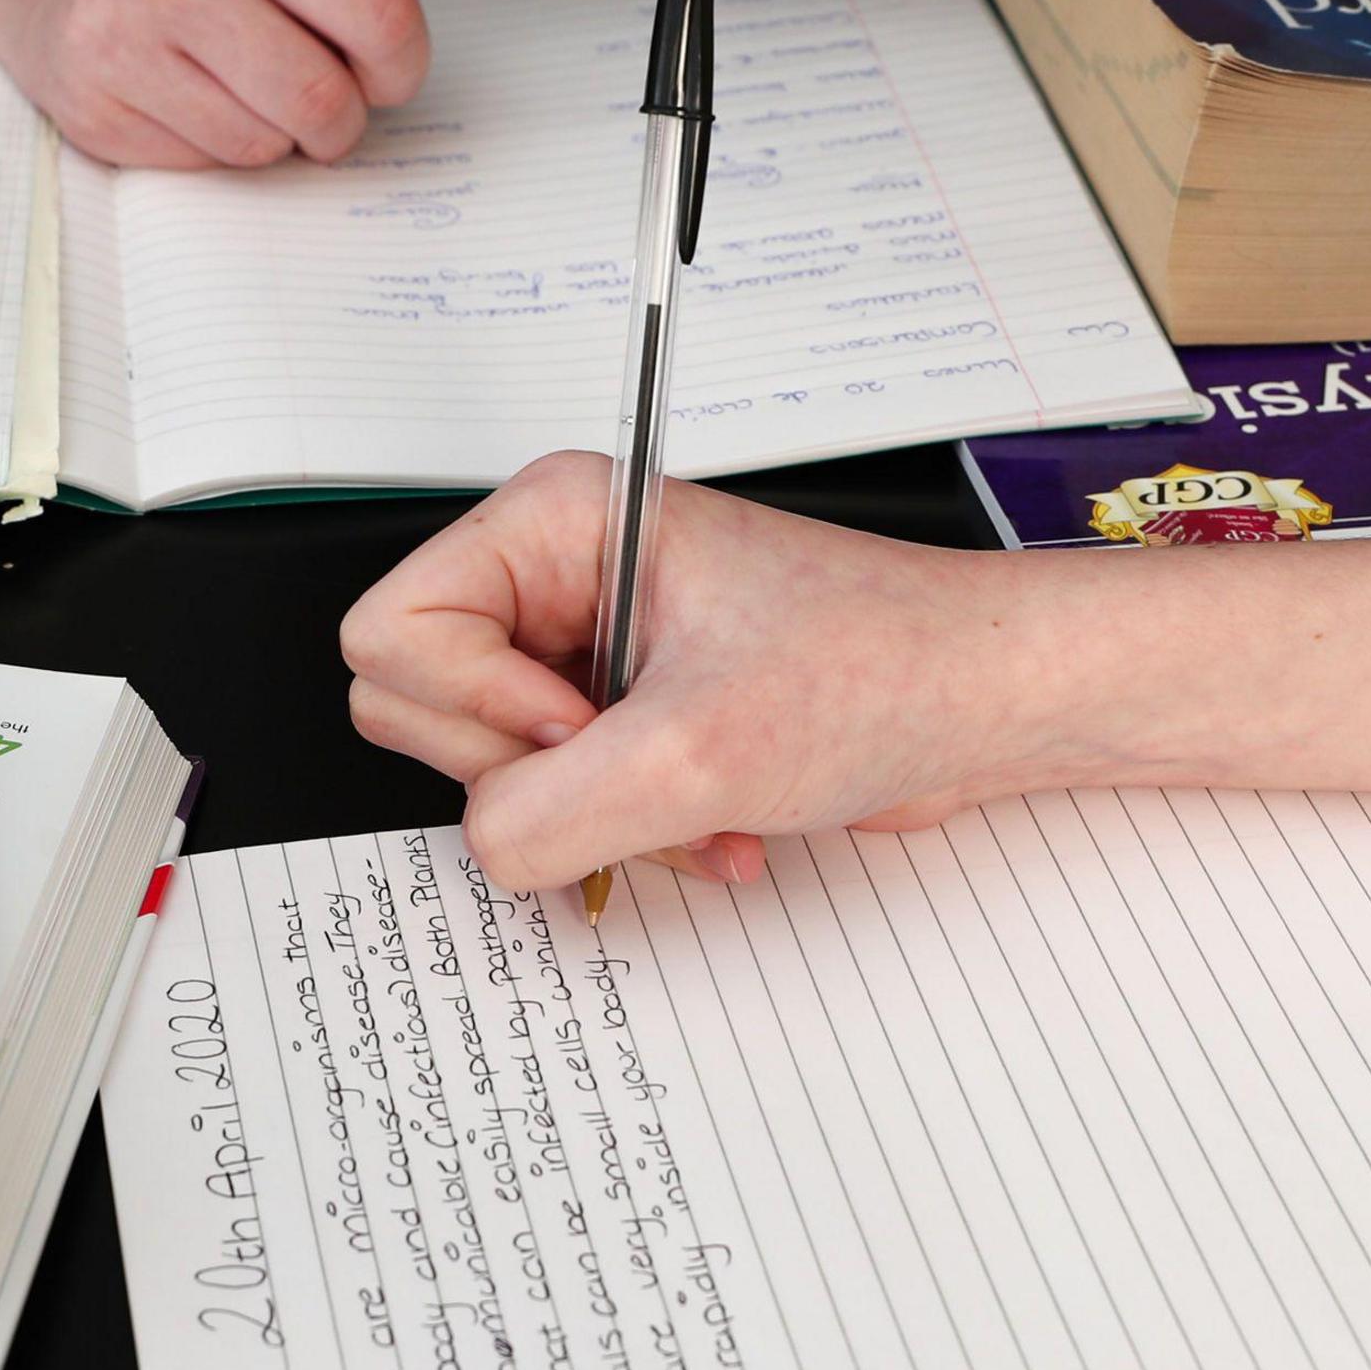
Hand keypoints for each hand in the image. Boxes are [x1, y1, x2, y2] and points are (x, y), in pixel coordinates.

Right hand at [0, 0, 428, 168]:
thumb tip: (390, 62)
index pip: (375, 13)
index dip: (403, 62)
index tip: (390, 72)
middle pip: (318, 98)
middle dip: (344, 119)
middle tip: (331, 105)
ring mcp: (119, 46)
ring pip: (260, 146)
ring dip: (277, 131)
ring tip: (249, 84)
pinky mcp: (91, 111)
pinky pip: (202, 163)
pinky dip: (217, 141)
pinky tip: (192, 91)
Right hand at [340, 453, 1039, 892]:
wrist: (979, 705)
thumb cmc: (879, 666)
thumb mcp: (696, 752)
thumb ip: (548, 811)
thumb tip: (487, 847)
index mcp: (552, 522)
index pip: (391, 631)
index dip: (477, 704)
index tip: (583, 720)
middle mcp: (554, 577)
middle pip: (417, 705)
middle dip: (531, 773)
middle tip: (631, 762)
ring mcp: (582, 650)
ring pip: (489, 771)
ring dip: (591, 818)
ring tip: (694, 804)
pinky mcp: (617, 716)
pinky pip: (554, 802)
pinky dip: (628, 835)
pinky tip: (713, 826)